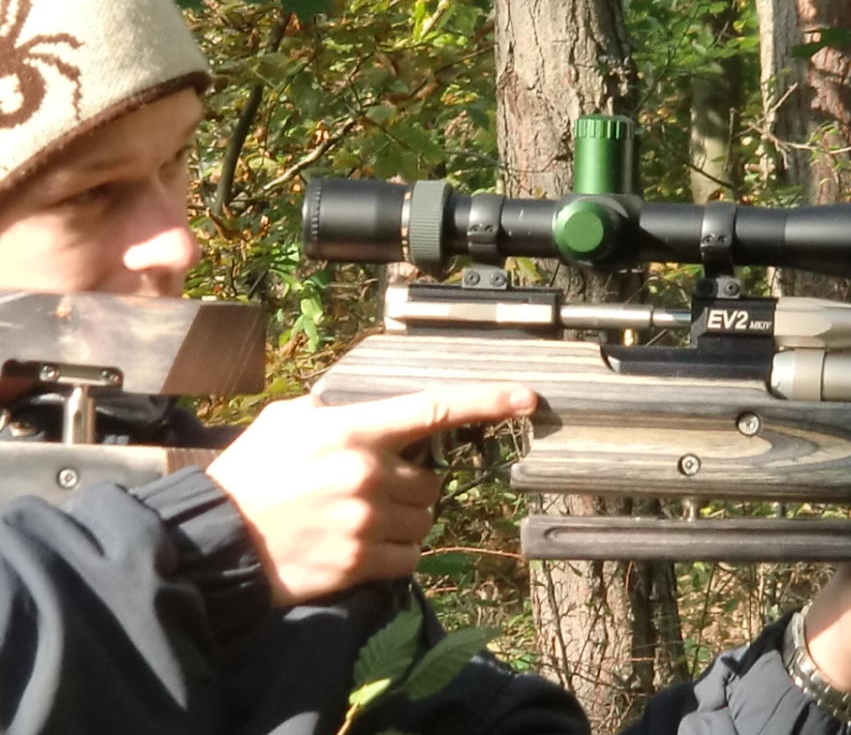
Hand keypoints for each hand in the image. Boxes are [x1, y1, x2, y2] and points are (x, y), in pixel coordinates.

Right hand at [206, 383, 537, 605]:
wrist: (215, 540)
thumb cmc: (249, 475)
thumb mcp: (287, 421)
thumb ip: (336, 411)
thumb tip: (368, 413)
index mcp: (353, 430)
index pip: (434, 408)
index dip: (487, 400)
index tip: (527, 397)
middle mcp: (367, 473)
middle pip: (432, 481)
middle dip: (412, 486)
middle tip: (372, 491)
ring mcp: (366, 520)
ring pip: (424, 520)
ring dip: (405, 521)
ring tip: (360, 520)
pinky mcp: (360, 562)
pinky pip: (409, 557)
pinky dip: (396, 554)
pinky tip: (362, 548)